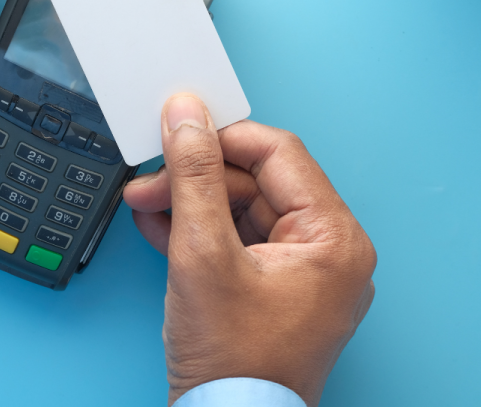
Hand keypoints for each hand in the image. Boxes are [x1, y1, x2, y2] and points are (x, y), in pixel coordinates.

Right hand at [122, 94, 375, 406]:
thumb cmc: (233, 362)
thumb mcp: (202, 254)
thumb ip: (193, 177)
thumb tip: (187, 119)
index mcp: (333, 238)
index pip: (278, 153)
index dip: (222, 137)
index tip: (179, 128)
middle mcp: (328, 253)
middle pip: (257, 183)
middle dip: (196, 179)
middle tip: (149, 181)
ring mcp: (303, 275)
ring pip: (243, 212)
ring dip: (191, 204)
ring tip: (147, 204)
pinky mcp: (277, 292)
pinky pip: (239, 243)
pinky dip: (200, 233)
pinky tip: (161, 227)